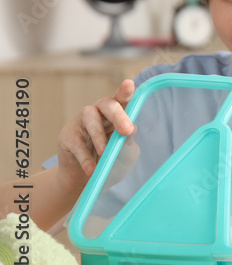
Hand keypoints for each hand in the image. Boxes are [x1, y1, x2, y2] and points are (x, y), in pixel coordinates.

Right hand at [55, 79, 135, 195]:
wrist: (85, 180)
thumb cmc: (110, 160)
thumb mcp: (124, 152)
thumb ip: (127, 140)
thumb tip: (132, 129)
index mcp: (115, 114)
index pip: (121, 99)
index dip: (125, 91)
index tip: (129, 84)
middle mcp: (98, 113)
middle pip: (106, 104)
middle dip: (118, 115)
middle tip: (127, 130)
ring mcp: (81, 122)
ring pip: (90, 118)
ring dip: (99, 136)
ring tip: (105, 153)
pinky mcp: (67, 136)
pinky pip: (77, 143)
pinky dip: (86, 158)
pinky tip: (92, 169)